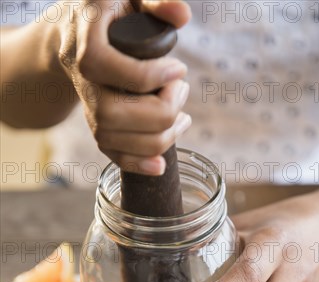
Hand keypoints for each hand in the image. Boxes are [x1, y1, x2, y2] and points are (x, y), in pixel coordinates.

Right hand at [57, 0, 191, 173]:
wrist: (73, 30)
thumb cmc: (110, 8)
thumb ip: (156, 1)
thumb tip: (181, 16)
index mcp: (86, 38)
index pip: (109, 67)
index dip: (151, 76)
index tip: (178, 70)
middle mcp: (80, 74)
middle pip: (111, 112)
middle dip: (158, 111)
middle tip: (181, 92)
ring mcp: (86, 102)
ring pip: (113, 137)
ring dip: (156, 137)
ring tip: (182, 119)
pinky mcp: (94, 121)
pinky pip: (109, 151)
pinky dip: (136, 163)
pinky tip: (160, 166)